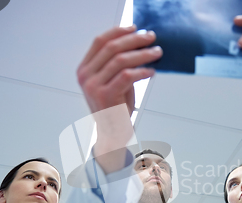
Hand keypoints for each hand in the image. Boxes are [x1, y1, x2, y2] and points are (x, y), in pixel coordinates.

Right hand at [77, 26, 161, 173]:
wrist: (112, 134)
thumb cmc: (115, 107)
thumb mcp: (114, 81)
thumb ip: (119, 64)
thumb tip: (138, 44)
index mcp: (84, 69)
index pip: (99, 42)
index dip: (118, 32)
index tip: (135, 28)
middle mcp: (85, 76)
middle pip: (111, 48)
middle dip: (134, 40)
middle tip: (151, 38)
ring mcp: (93, 86)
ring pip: (120, 60)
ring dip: (142, 54)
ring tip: (157, 53)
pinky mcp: (105, 96)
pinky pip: (127, 76)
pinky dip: (142, 71)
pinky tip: (152, 71)